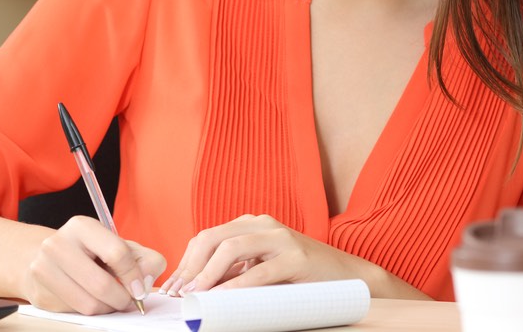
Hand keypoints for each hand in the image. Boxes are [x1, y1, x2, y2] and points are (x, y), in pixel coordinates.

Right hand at [21, 215, 166, 313]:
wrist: (48, 258)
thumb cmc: (91, 252)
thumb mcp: (120, 246)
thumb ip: (144, 259)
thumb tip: (144, 283)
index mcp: (81, 227)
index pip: (117, 253)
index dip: (135, 276)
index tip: (140, 289)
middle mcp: (57, 244)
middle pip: (101, 284)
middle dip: (122, 299)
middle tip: (129, 302)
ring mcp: (43, 269)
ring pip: (89, 304)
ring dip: (108, 308)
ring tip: (111, 301)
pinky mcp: (40, 293)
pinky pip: (76, 312)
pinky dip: (91, 311)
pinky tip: (91, 299)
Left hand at [157, 214, 426, 298]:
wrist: (350, 277)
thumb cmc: (302, 277)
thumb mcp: (263, 269)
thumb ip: (236, 272)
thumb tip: (199, 291)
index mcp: (251, 224)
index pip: (207, 237)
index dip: (186, 262)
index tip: (172, 287)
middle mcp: (263, 225)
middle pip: (213, 238)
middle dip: (190, 267)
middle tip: (177, 293)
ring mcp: (280, 238)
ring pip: (231, 249)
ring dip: (208, 274)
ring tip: (194, 295)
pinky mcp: (296, 257)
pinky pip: (260, 271)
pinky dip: (237, 285)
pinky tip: (223, 298)